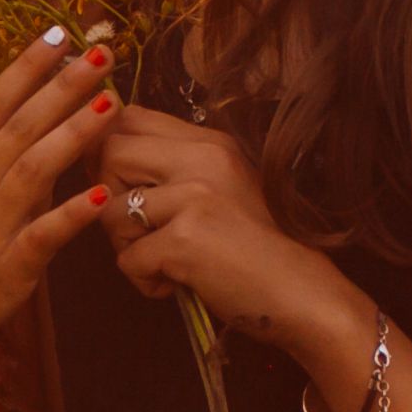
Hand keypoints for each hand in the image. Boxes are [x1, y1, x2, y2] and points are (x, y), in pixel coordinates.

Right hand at [0, 32, 116, 362]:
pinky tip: (102, 195)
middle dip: (62, 87)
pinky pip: (42, 236)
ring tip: (112, 104)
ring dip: (75, 134)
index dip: (26, 68)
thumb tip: (28, 151)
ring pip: (35, 169)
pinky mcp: (6, 270)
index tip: (57, 35)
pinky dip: (71, 215)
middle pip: (21, 125)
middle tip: (102, 53)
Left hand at [98, 106, 361, 353]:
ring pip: (110, 209)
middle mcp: (203, 158)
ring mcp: (194, 196)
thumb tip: (107, 159)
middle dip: (107, 195)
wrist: (304, 294)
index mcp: (211, 142)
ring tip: (164, 261)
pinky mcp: (185, 239)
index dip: (108, 151)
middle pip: (109, 152)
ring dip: (126, 244)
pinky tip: (177, 284)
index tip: (121, 186)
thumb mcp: (224, 187)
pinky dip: (144, 281)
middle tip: (138, 229)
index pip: (131, 117)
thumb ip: (179, 167)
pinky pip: (127, 259)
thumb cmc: (259, 249)